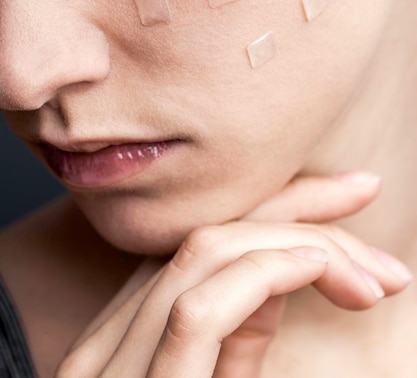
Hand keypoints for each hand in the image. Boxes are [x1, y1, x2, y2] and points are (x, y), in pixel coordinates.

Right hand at [56, 173, 410, 377]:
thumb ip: (238, 332)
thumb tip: (283, 272)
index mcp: (129, 328)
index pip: (211, 235)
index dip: (286, 202)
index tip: (353, 190)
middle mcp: (111, 337)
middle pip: (215, 234)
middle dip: (306, 217)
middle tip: (380, 242)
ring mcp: (113, 366)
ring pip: (209, 252)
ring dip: (303, 245)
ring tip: (373, 277)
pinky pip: (200, 311)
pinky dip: (265, 273)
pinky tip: (318, 272)